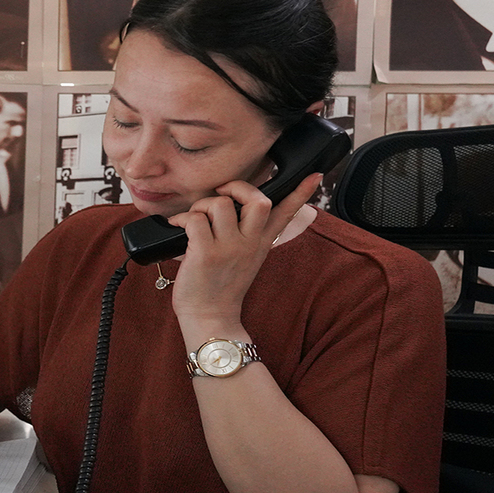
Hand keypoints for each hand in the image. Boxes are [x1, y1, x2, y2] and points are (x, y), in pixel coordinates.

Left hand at [165, 173, 321, 331]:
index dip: (300, 192)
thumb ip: (248, 235)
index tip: (314, 175)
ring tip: (195, 218)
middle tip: (222, 192)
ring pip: (220, 204)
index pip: (286, 213)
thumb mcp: (246, 259)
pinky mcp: (206, 253)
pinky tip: (178, 227)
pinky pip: (195, 219)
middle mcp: (249, 243)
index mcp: (261, 242)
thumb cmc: (220, 286)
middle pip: (258, 200)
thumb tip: (235, 211)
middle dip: (237, 186)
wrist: (210, 317)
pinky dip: (183, 218)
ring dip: (202, 205)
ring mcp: (229, 248)